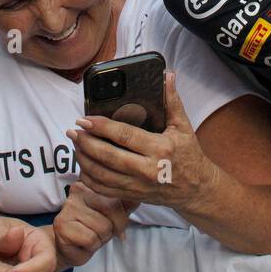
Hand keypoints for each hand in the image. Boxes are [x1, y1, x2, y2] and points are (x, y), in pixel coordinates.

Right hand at [53, 181, 137, 267]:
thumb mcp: (113, 214)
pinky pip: (90, 239)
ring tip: (89, 236)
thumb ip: (126, 203)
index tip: (112, 223)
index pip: (118, 197)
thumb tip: (141, 194)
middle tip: (99, 232)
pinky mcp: (62, 225)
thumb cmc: (92, 229)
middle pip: (112, 210)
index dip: (121, 218)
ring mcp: (68, 206)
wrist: (70, 248)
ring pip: (102, 227)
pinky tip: (81, 242)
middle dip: (111, 228)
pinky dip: (90, 246)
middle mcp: (77, 190)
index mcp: (91, 184)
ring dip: (100, 239)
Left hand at [68, 72, 213, 210]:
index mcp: (159, 149)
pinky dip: (90, 178)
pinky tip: (83, 165)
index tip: (85, 120)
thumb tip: (168, 76)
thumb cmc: (189, 155)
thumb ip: (172, 101)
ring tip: (76, 144)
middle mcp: (147, 170)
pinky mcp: (133, 196)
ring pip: (102, 175)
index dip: (101, 127)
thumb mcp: (184, 127)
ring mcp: (138, 185)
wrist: (197, 189)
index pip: (124, 136)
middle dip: (86, 143)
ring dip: (84, 159)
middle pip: (108, 157)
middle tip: (73, 131)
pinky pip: (104, 189)